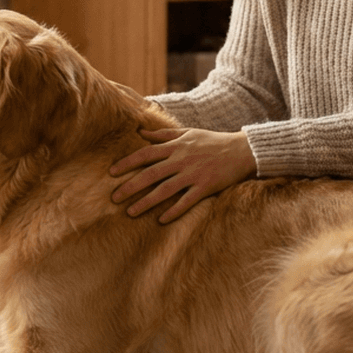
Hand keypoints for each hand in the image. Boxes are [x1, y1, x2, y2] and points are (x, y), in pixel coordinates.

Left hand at [109, 128, 255, 223]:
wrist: (241, 150)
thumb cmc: (212, 141)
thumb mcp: (188, 132)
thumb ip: (164, 134)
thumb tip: (140, 132)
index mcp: (175, 146)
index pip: (145, 154)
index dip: (127, 162)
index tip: (111, 172)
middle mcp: (181, 160)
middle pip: (150, 174)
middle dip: (130, 186)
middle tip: (114, 197)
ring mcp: (193, 174)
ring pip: (165, 190)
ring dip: (146, 202)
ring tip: (130, 212)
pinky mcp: (205, 187)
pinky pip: (187, 201)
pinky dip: (174, 211)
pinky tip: (161, 220)